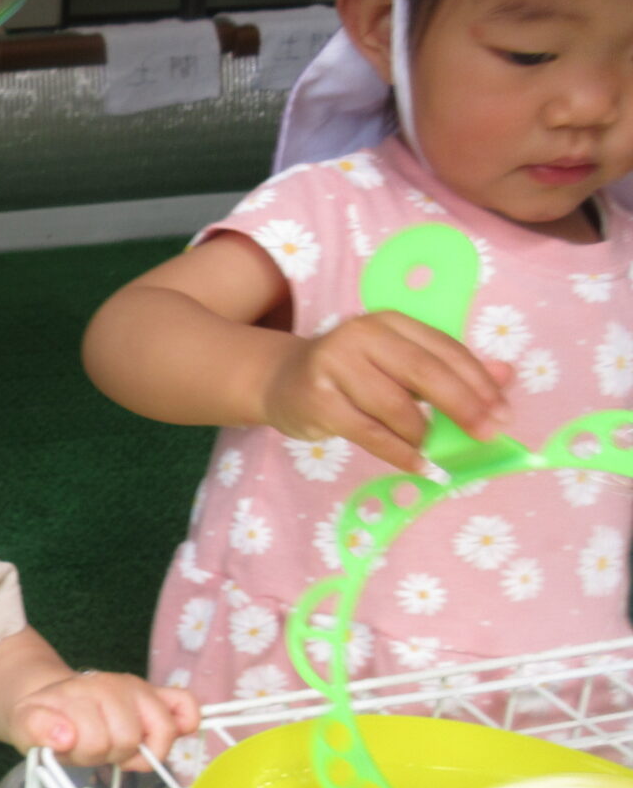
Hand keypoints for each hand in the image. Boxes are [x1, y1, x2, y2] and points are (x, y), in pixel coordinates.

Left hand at [7, 670, 198, 770]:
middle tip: (97, 749)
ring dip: (142, 750)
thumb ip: (37, 728)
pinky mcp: (157, 694)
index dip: (85, 753)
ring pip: (162, 730)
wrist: (52, 697)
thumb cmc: (47, 717)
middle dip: (110, 753)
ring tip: (122, 748)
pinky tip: (166, 734)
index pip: (96, 740)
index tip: (73, 748)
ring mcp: (137, 689)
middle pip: (129, 739)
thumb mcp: (25, 724)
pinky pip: (185, 704)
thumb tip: (64, 736)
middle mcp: (113, 685)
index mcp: (81, 692)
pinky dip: (185, 721)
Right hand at [262, 312, 512, 473]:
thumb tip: (506, 376)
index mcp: (390, 322)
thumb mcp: (398, 365)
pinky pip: (369, 432)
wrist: (281, 382)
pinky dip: (399, 452)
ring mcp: (335, 365)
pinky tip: (420, 465)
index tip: (504, 414)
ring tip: (442, 453)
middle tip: (488, 434)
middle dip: (463, 406)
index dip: (479, 382)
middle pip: (423, 372)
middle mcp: (361, 335)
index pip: (445, 349)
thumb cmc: (351, 375)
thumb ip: (449, 369)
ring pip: (395, 405)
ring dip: (426, 435)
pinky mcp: (318, 400)